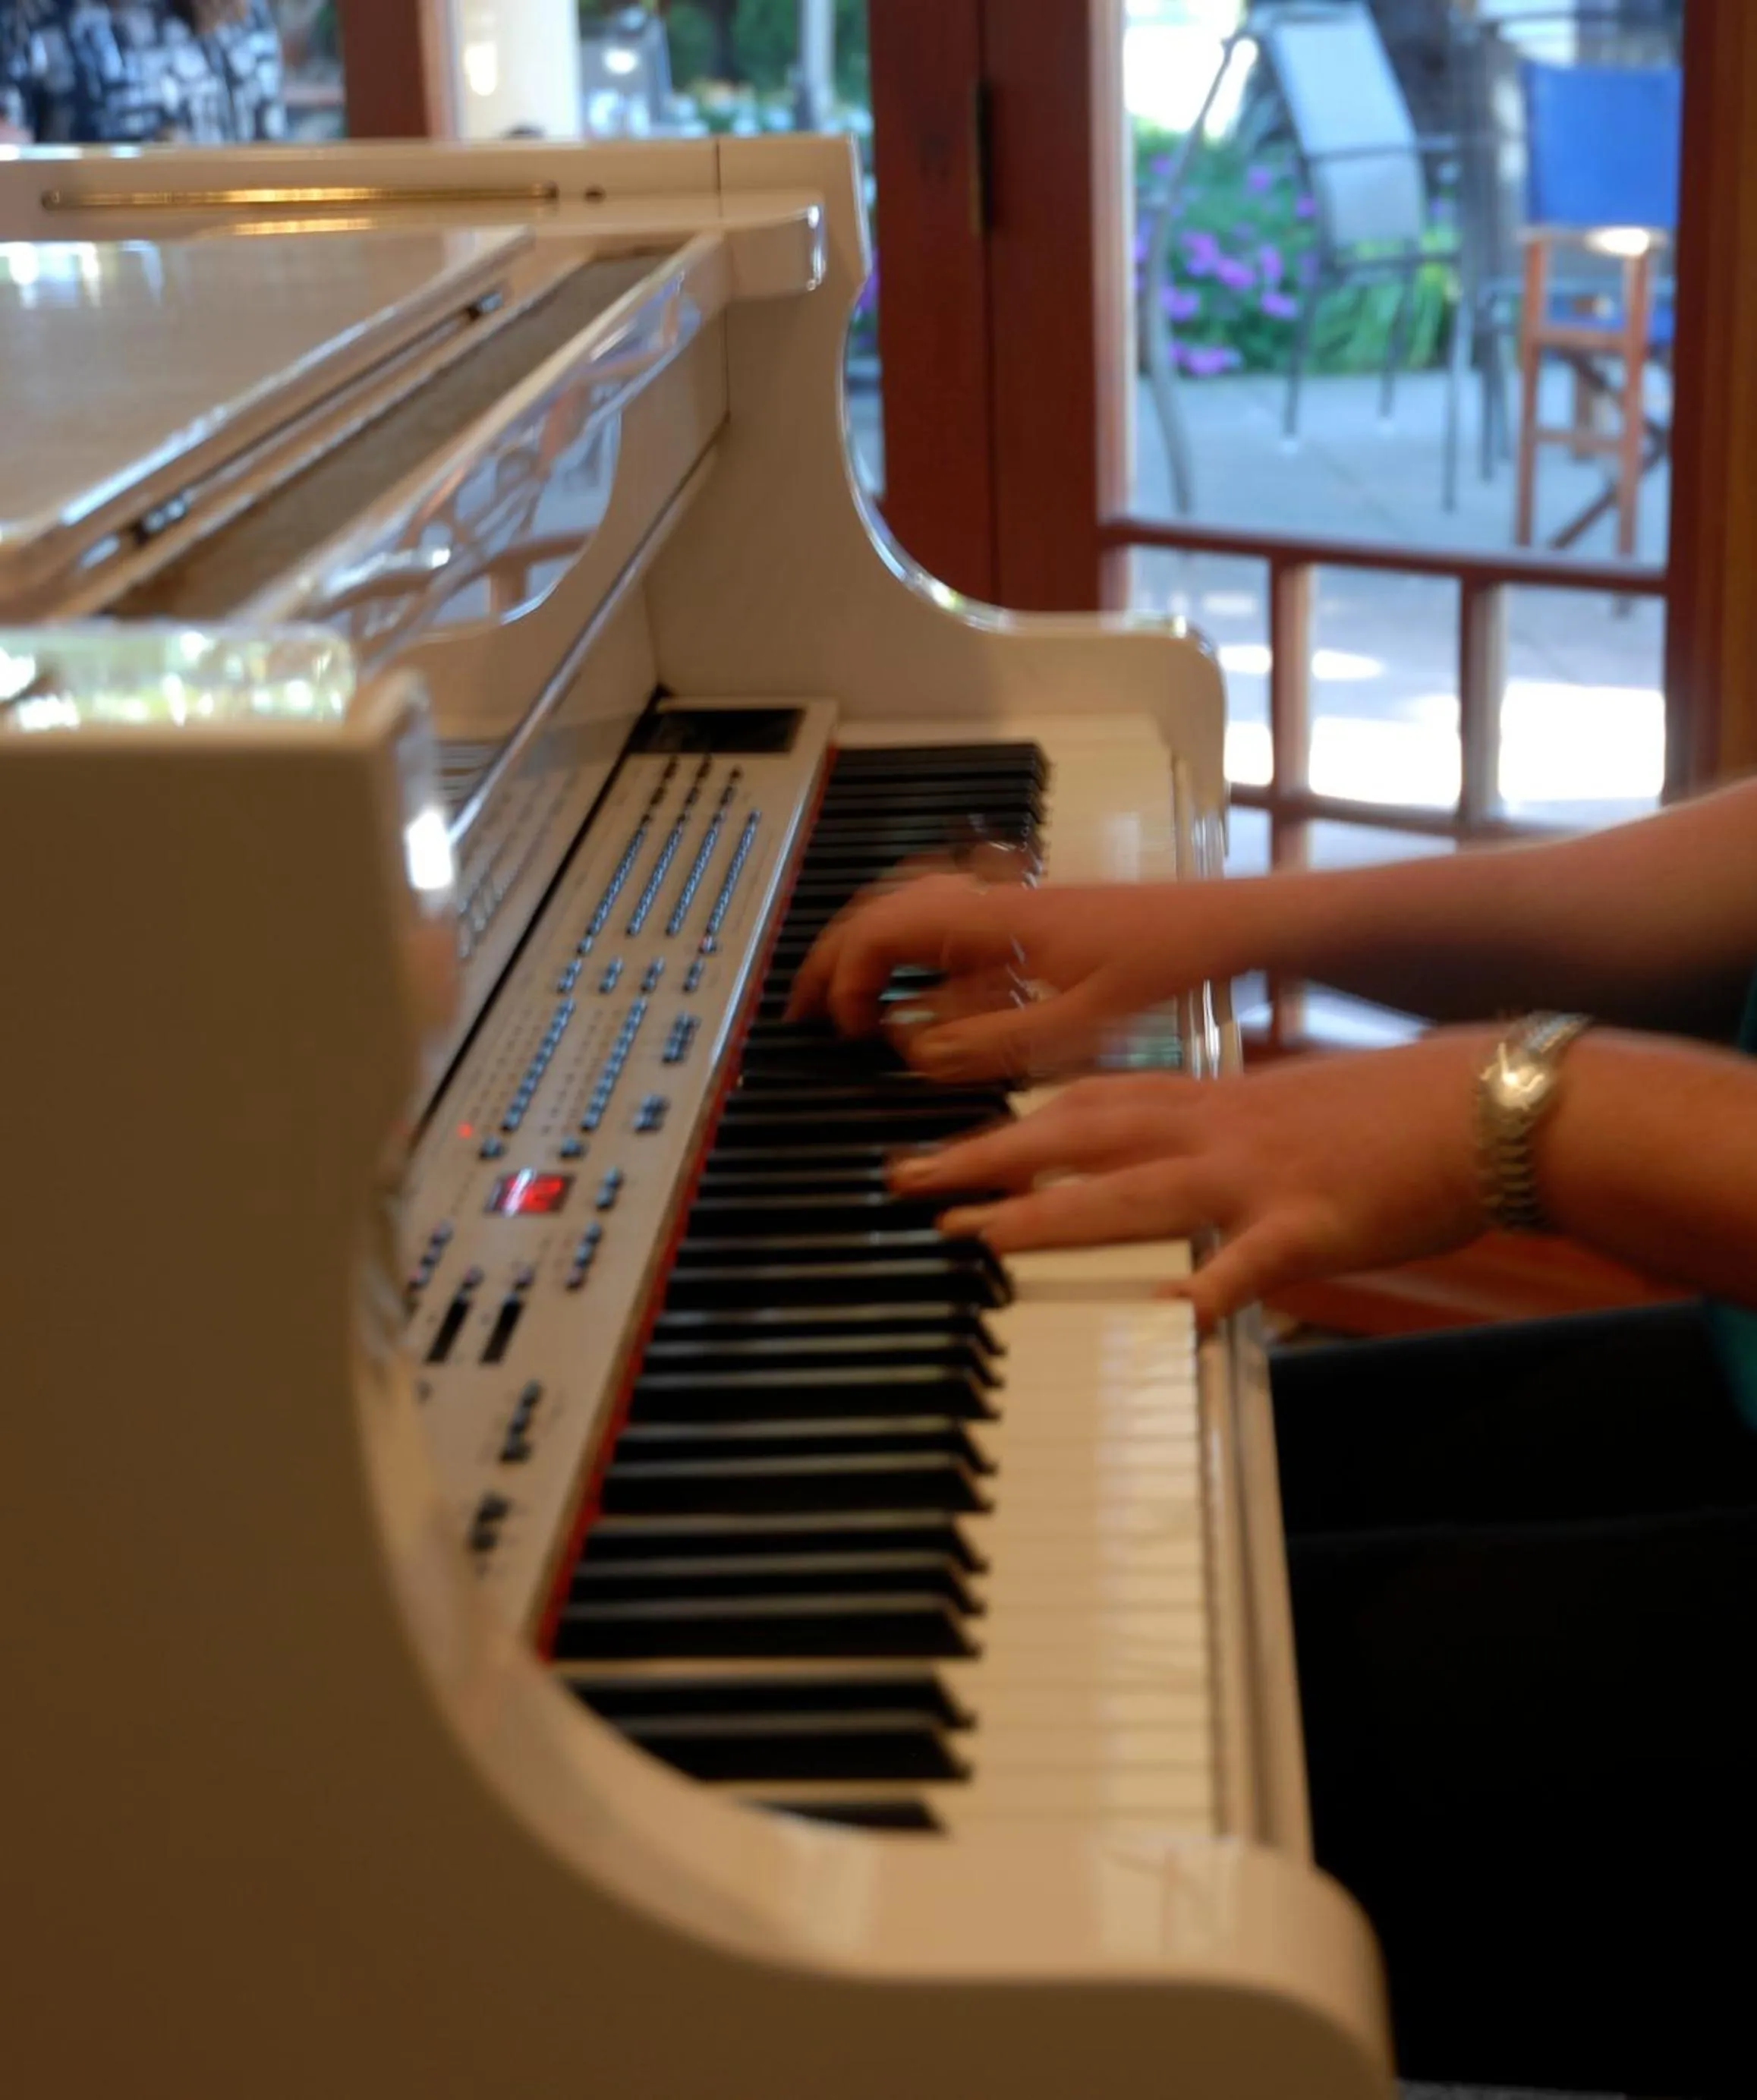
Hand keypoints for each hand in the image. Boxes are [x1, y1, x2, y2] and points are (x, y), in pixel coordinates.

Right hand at [786, 873, 1212, 1079]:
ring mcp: (1013, 902)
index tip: (844, 1029)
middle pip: (883, 906)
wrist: (1224, 925)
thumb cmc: (1167, 967)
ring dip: (871, 945)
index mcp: (995, 921)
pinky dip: (915, 942)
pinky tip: (924, 983)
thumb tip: (910, 1047)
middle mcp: (995, 900)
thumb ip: (987, 1043)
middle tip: (806, 1007)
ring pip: (913, 902)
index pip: (883, 930)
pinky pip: (950, 914)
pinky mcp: (1033, 914)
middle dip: (835, 957)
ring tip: (850, 992)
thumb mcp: (1076, 1027)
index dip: (846, 978)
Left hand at [889, 1031, 1495, 1324]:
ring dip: (1055, 1214)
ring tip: (982, 1239)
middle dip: (987, 1160)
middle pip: (1078, 1137)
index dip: (1002, 1123)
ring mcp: (1259, 1174)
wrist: (1485, 1101)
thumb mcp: (1279, 1111)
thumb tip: (1153, 1166)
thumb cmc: (1386, 1112)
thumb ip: (1209, 1137)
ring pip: (1137, 1190)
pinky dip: (1212, 1287)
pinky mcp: (1315, 1223)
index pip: (1081, 1104)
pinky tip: (1172, 1318)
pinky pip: (1254, 1261)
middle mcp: (1214, 1128)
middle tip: (909, 1183)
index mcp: (1206, 1101)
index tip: (938, 1141)